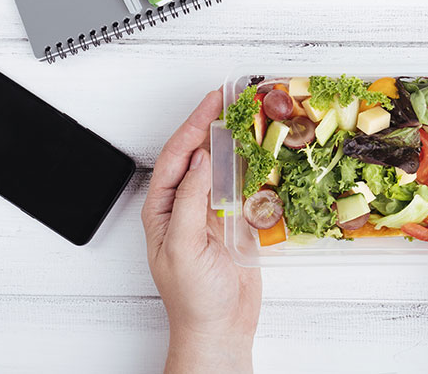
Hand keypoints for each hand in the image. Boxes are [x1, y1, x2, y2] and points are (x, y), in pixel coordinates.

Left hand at [141, 90, 261, 373]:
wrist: (220, 328)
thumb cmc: (193, 297)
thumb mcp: (182, 246)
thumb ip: (190, 200)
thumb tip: (200, 158)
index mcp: (163, 208)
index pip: (177, 155)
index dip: (194, 125)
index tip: (213, 102)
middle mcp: (185, 204)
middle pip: (199, 153)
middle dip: (214, 124)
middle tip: (235, 98)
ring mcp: (211, 211)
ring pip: (222, 165)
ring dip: (236, 141)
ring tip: (251, 116)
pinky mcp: (235, 221)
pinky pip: (244, 185)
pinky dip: (254, 166)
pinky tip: (264, 151)